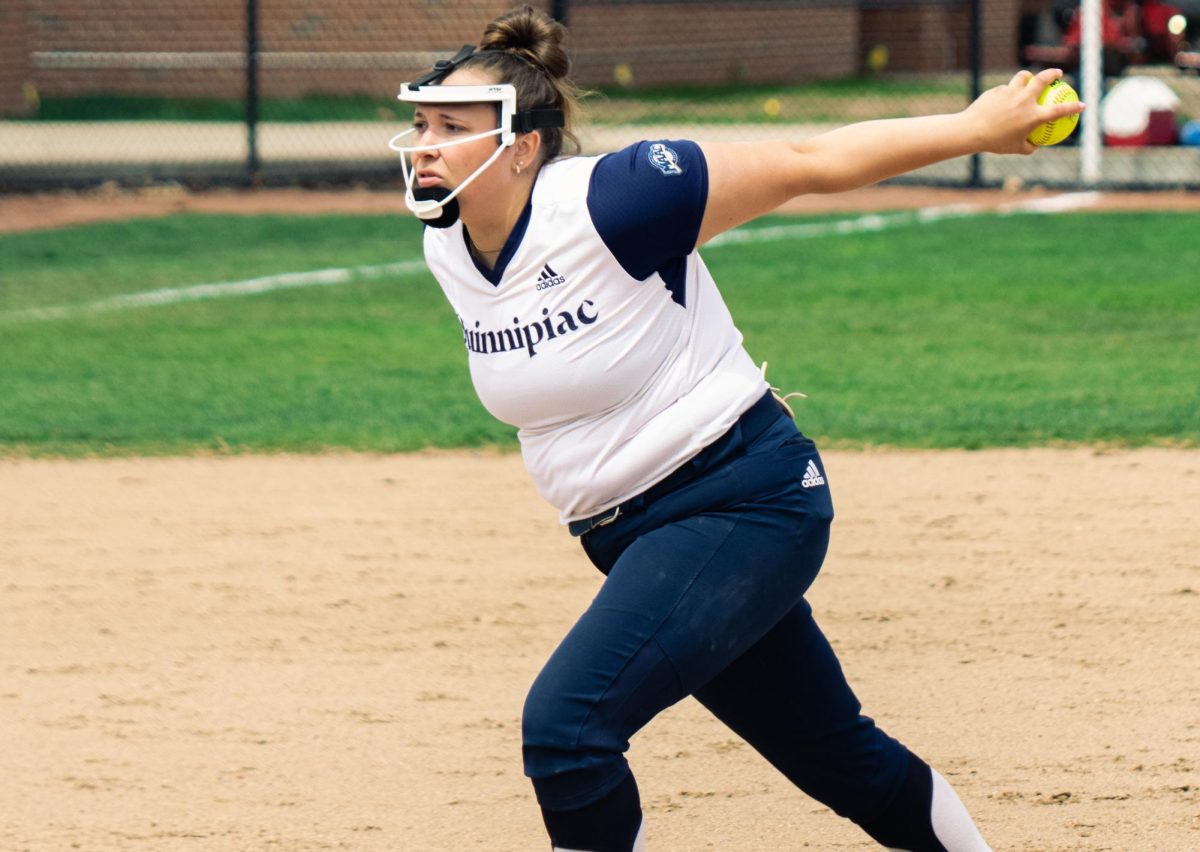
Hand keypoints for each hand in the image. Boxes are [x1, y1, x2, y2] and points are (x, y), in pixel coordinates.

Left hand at [963, 68, 1085, 155]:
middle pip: (1043, 79)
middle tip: (1057, 74)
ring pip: (1022, 77)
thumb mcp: (1015, 149)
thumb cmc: (995, 143)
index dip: (1073, 107)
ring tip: (1028, 79)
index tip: (1082, 105)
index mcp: (1033, 116)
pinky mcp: (996, 91)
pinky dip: (1006, 92)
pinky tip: (1001, 98)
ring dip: (1028, 76)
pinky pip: (1004, 89)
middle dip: (1053, 73)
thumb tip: (1037, 145)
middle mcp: (1025, 101)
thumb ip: (1029, 147)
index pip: (1059, 110)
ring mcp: (1010, 93)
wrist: (971, 132)